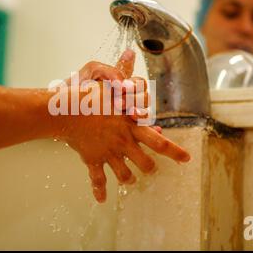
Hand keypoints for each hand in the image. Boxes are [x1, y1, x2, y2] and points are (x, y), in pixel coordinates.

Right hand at [58, 51, 189, 202]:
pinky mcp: (93, 160)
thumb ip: (123, 72)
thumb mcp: (109, 82)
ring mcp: (108, 154)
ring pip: (125, 175)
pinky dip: (99, 191)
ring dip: (129, 178)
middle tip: (151, 169)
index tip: (186, 159)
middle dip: (150, 167)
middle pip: (145, 163)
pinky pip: (97, 180)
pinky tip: (101, 200)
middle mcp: (123, 143)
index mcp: (131, 127)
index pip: (160, 142)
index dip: (175, 152)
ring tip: (131, 180)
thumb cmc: (89, 96)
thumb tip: (130, 51)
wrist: (66, 111)